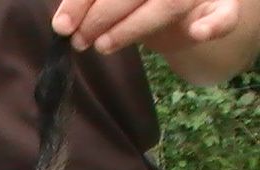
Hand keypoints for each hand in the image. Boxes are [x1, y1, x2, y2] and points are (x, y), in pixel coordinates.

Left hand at [53, 0, 239, 54]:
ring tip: (101, 46)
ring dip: (132, 28)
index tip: (61, 26)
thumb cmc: (140, 0)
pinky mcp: (224, 4)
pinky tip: (198, 32)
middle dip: (100, 17)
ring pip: (169, 4)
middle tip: (79, 41)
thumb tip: (62, 23)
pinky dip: (213, 25)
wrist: (190, 10)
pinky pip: (225, 15)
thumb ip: (92, 1)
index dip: (82, 1)